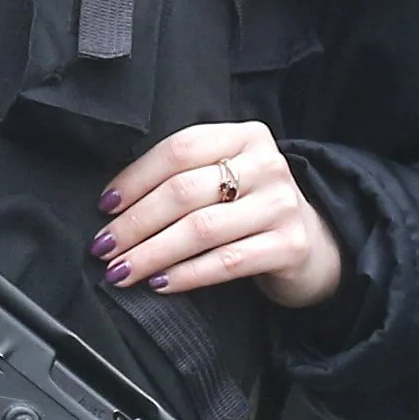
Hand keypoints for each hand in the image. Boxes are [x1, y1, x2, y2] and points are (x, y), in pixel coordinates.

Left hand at [92, 121, 342, 308]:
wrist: (314, 246)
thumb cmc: (251, 209)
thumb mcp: (226, 177)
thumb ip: (185, 175)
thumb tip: (115, 203)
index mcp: (245, 136)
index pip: (179, 149)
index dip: (136, 178)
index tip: (105, 206)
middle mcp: (266, 163)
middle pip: (185, 191)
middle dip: (136, 222)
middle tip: (104, 247)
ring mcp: (281, 204)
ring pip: (201, 229)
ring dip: (152, 253)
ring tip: (120, 270)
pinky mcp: (290, 246)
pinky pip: (226, 262)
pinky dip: (186, 275)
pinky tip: (158, 283)